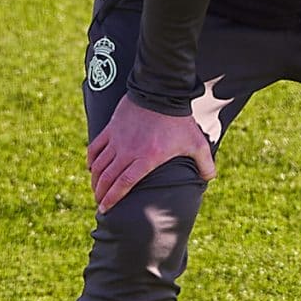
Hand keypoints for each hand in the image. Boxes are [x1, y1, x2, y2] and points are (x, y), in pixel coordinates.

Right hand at [88, 94, 217, 211]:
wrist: (161, 91)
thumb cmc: (179, 120)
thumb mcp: (196, 143)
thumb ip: (205, 163)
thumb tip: (209, 178)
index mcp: (146, 159)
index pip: (124, 184)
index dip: (113, 199)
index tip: (106, 209)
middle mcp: (128, 151)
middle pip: (108, 178)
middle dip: (101, 194)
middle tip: (100, 204)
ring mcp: (117, 139)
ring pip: (99, 165)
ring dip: (95, 180)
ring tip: (96, 190)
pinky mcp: (111, 128)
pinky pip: (95, 147)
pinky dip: (91, 159)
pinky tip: (91, 167)